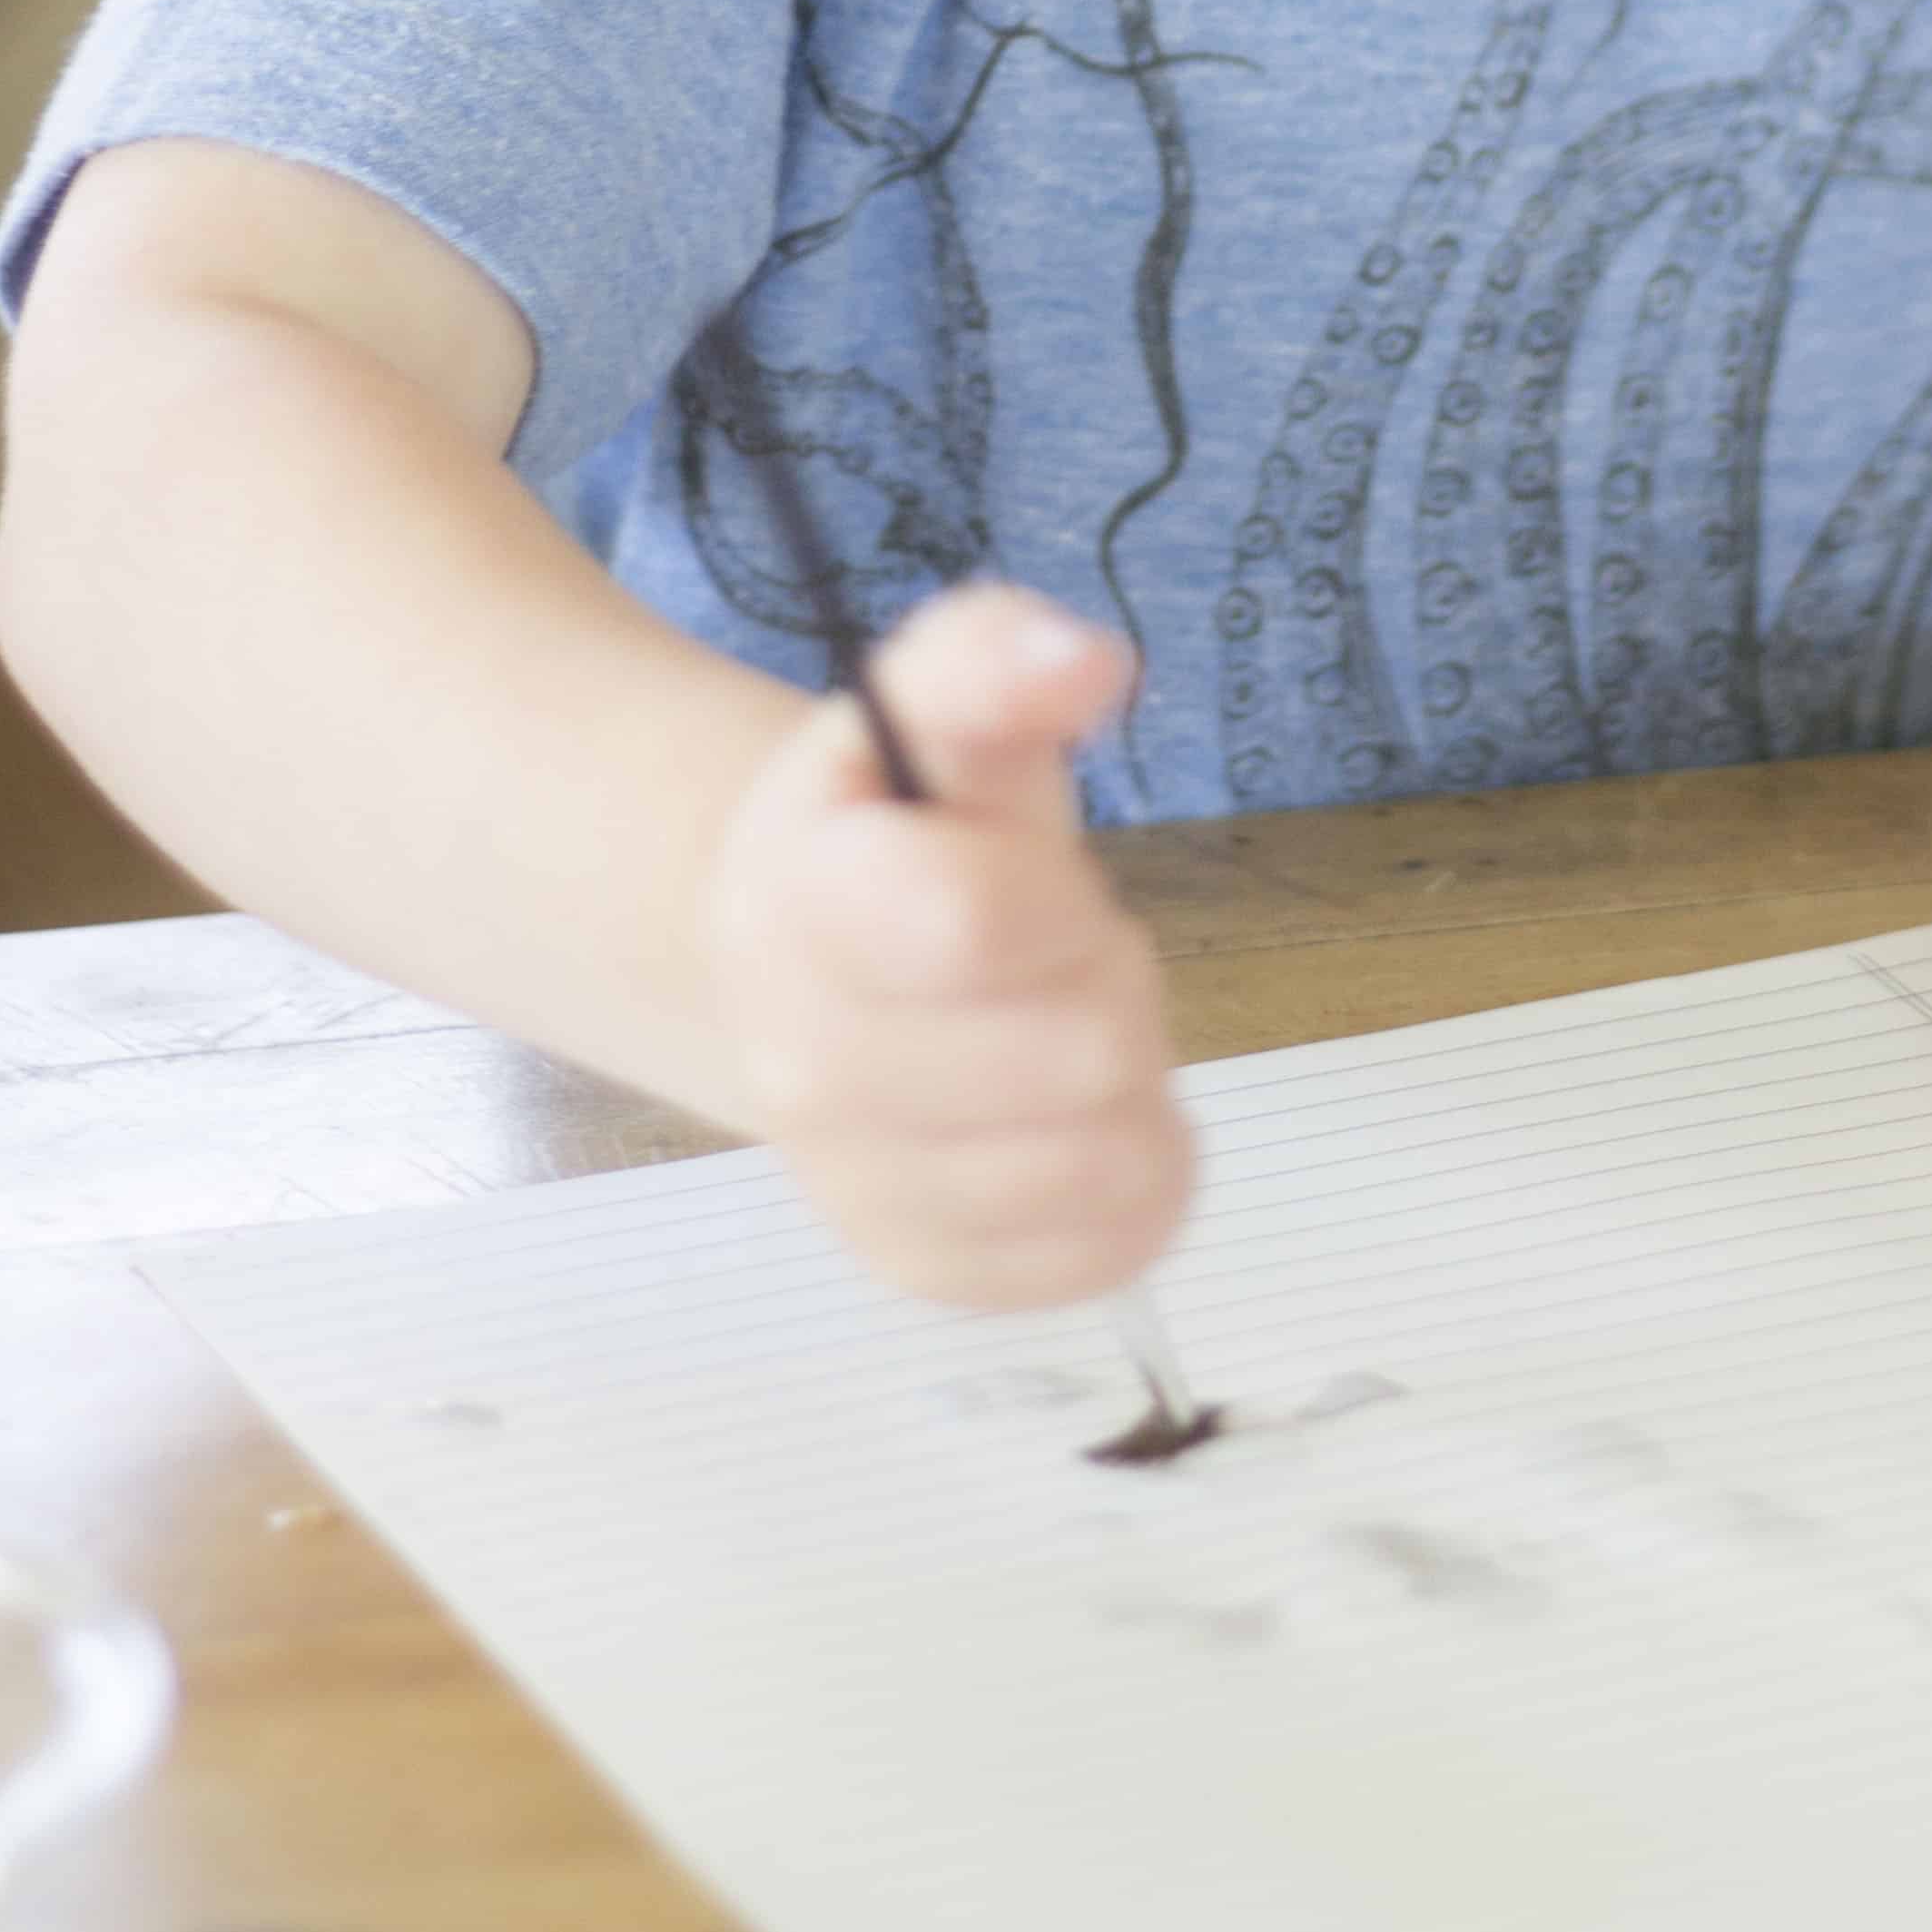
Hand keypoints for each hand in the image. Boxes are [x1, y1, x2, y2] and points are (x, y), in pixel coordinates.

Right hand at [708, 582, 1191, 1307]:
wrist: (811, 965)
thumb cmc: (912, 825)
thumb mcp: (946, 713)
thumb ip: (997, 661)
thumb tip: (1085, 661)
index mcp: (801, 898)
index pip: (971, 920)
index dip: (1058, 896)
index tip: (1045, 881)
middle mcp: (801, 1058)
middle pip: (1079, 1053)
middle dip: (1108, 983)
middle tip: (1060, 957)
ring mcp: (854, 1182)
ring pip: (1104, 1162)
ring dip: (1127, 1087)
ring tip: (1059, 1029)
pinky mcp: (921, 1269)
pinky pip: (1102, 1253)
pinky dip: (1129, 1188)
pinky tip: (1073, 1124)